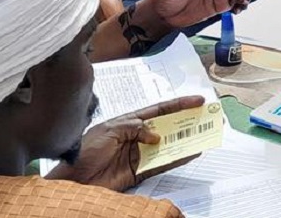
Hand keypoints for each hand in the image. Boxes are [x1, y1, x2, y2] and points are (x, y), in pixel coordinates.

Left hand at [47, 96, 204, 190]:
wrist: (73, 181)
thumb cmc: (85, 152)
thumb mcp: (109, 131)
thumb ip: (134, 128)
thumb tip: (156, 135)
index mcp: (126, 122)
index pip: (157, 110)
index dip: (177, 104)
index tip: (197, 100)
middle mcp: (135, 136)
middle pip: (166, 126)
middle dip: (186, 120)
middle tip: (206, 117)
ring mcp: (139, 154)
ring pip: (168, 144)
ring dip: (185, 139)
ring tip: (204, 133)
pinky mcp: (139, 171)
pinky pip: (163, 163)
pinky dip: (178, 158)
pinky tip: (192, 152)